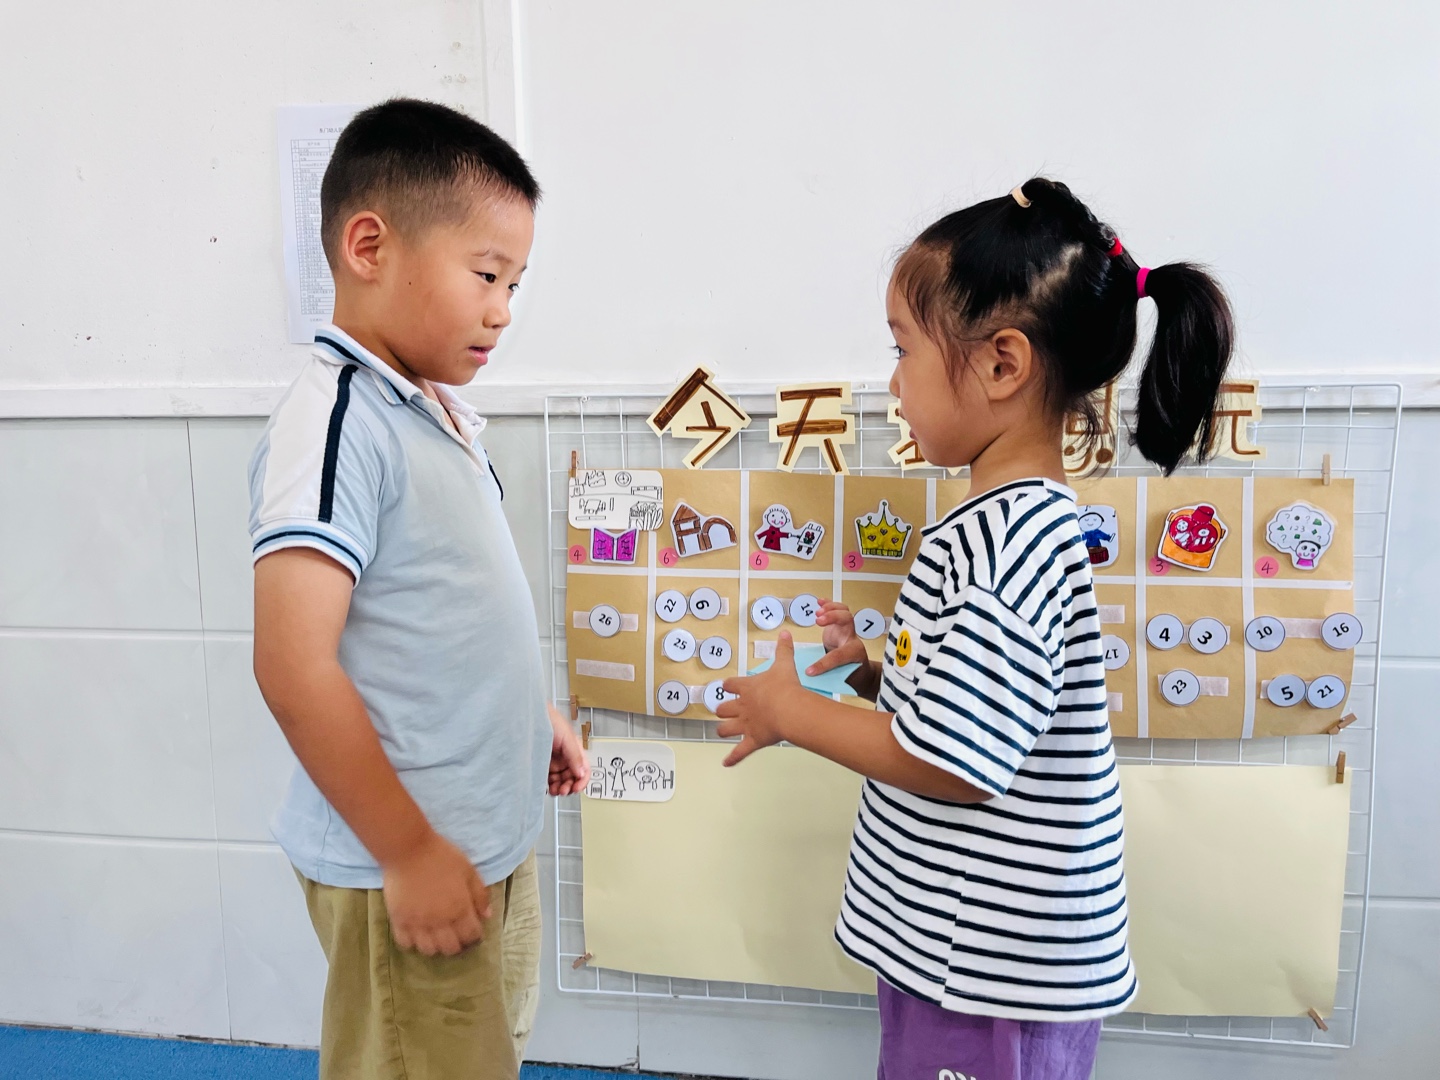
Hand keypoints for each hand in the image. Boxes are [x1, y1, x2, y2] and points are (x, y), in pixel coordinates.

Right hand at [382, 830, 490, 956]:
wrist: (408, 848)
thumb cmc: (441, 855)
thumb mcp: (468, 870)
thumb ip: (480, 894)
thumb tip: (487, 916)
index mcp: (459, 908)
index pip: (471, 936)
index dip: (475, 937)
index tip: (473, 932)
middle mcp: (439, 921)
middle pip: (450, 949)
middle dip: (457, 945)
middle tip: (456, 935)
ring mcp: (417, 923)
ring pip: (428, 950)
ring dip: (435, 946)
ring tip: (436, 936)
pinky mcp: (398, 920)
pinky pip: (406, 943)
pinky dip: (413, 942)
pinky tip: (417, 932)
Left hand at [547, 703, 590, 795]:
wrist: (529, 716)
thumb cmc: (549, 720)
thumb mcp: (566, 737)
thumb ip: (575, 755)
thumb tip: (581, 773)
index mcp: (575, 750)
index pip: (583, 769)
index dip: (582, 780)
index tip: (576, 788)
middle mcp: (565, 757)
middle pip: (572, 777)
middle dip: (569, 786)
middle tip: (563, 791)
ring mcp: (552, 761)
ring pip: (560, 780)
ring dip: (559, 788)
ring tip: (554, 791)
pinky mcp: (540, 763)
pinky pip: (547, 779)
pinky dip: (548, 786)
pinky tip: (546, 787)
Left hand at [716, 631, 805, 766]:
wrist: (788, 708)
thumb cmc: (785, 688)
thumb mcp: (784, 664)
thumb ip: (783, 649)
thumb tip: (785, 633)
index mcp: (747, 688)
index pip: (731, 685)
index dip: (728, 686)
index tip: (727, 686)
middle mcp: (742, 707)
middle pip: (724, 709)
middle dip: (723, 710)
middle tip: (723, 711)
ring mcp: (746, 725)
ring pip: (726, 729)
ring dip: (724, 730)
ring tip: (722, 731)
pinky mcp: (753, 740)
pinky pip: (740, 752)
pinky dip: (733, 758)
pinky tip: (726, 763)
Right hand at [810, 600, 870, 676]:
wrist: (859, 669)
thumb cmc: (849, 674)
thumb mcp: (841, 678)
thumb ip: (828, 677)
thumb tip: (810, 681)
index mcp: (854, 654)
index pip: (839, 655)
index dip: (823, 664)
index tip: (809, 670)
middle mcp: (852, 639)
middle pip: (848, 620)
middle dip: (833, 617)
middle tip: (817, 621)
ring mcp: (847, 630)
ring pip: (844, 612)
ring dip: (831, 608)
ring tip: (817, 613)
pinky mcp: (840, 625)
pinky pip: (838, 610)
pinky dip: (828, 604)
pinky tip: (819, 602)